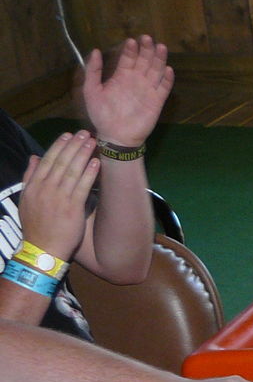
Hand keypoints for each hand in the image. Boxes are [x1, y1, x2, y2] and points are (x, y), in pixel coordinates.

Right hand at [18, 131, 97, 260]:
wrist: (42, 249)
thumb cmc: (37, 226)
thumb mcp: (27, 199)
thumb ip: (30, 177)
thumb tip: (33, 157)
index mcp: (33, 186)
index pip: (46, 161)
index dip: (58, 146)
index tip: (67, 135)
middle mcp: (44, 189)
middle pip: (60, 162)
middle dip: (73, 145)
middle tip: (84, 132)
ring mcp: (58, 198)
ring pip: (72, 171)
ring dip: (83, 154)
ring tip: (93, 142)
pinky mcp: (72, 208)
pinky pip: (82, 186)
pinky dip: (89, 173)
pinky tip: (97, 163)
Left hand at [82, 35, 172, 147]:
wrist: (115, 136)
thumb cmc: (101, 114)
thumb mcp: (91, 91)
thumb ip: (93, 71)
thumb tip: (94, 50)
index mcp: (121, 76)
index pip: (128, 58)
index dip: (130, 49)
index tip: (131, 40)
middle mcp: (136, 80)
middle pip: (144, 61)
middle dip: (146, 49)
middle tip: (147, 38)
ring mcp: (148, 90)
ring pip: (156, 71)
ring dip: (159, 59)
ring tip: (161, 47)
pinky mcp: (157, 101)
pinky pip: (164, 88)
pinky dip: (167, 79)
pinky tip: (168, 69)